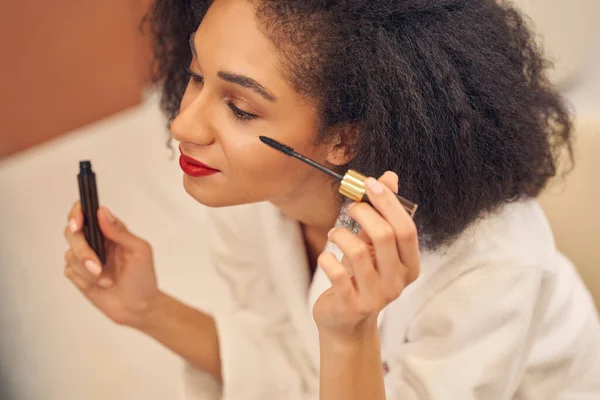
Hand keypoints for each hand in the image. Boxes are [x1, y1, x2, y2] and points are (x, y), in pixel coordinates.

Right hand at [63, 202, 159, 326]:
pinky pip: (69, 270)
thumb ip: (120, 232)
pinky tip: (98, 284)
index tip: (78, 223)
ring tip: (104, 278)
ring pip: (70, 253)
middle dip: (82, 249)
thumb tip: (102, 212)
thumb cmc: (143, 278)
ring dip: (86, 268)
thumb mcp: (140, 251)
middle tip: (96, 265)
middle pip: (72, 232)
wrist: (138, 308)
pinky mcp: (79, 274)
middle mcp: (96, 241)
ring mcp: (86, 258)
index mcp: (111, 231)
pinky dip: (83, 278)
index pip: (88, 213)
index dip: (78, 213)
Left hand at [313, 171, 419, 340]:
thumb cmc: (361, 277)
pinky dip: (327, 258)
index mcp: (409, 265)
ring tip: (335, 233)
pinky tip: (327, 257)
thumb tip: (389, 177)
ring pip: (358, 252)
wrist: (346, 322)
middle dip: (363, 213)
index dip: (388, 202)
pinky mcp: (351, 305)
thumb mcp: (374, 246)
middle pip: (385, 235)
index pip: (406, 229)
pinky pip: (335, 272)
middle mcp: (398, 282)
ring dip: (341, 234)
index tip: (370, 183)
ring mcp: (376, 296)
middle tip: (350, 206)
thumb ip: (382, 215)